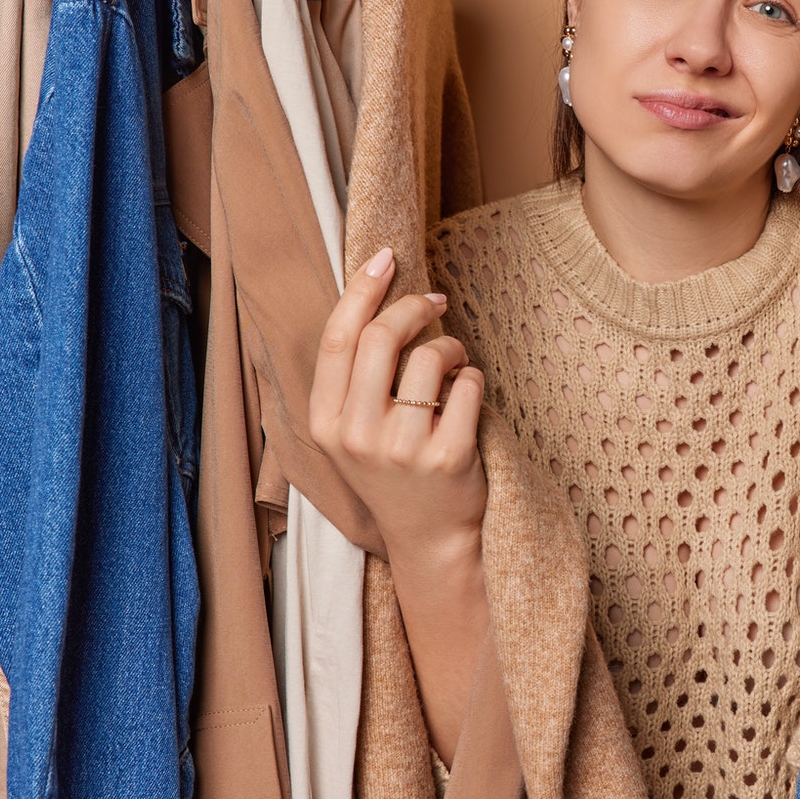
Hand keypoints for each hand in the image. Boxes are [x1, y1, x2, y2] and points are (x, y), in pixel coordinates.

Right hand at [309, 247, 488, 571]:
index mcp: (326, 424)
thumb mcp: (354, 432)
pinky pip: (467, 387)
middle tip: (436, 300)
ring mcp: (402, 450)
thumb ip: (355, 378)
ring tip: (454, 362)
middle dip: (414, 306)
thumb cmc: (395, 472)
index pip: (338, 338)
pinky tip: (467, 395)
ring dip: (450, 347)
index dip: (362, 290)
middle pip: (382, 338)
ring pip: (429, 358)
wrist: (430, 540)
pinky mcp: (447, 458)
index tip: (386, 258)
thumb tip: (375, 295)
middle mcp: (358, 436)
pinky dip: (472, 379)